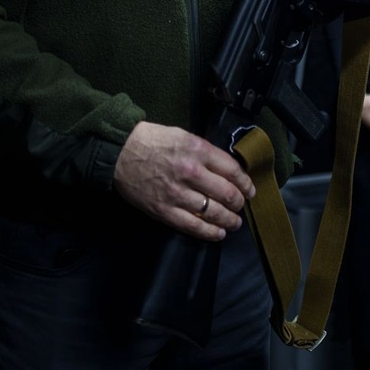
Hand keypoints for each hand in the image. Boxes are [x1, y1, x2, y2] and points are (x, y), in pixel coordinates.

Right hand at [113, 121, 254, 240]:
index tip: (250, 189)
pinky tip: (218, 233)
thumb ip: (205, 152)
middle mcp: (191, 172)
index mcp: (198, 150)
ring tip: (234, 222)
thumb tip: (226, 168)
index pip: (233, 170)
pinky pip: (193, 226)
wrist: (120, 152)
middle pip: (227, 194)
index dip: (246, 183)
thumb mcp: (184, 136)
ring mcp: (178, 194)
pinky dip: (210, 233)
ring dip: (229, 220)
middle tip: (242, 205)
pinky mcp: (165, 211)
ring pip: (214, 213)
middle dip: (239, 203)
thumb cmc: (152, 140)